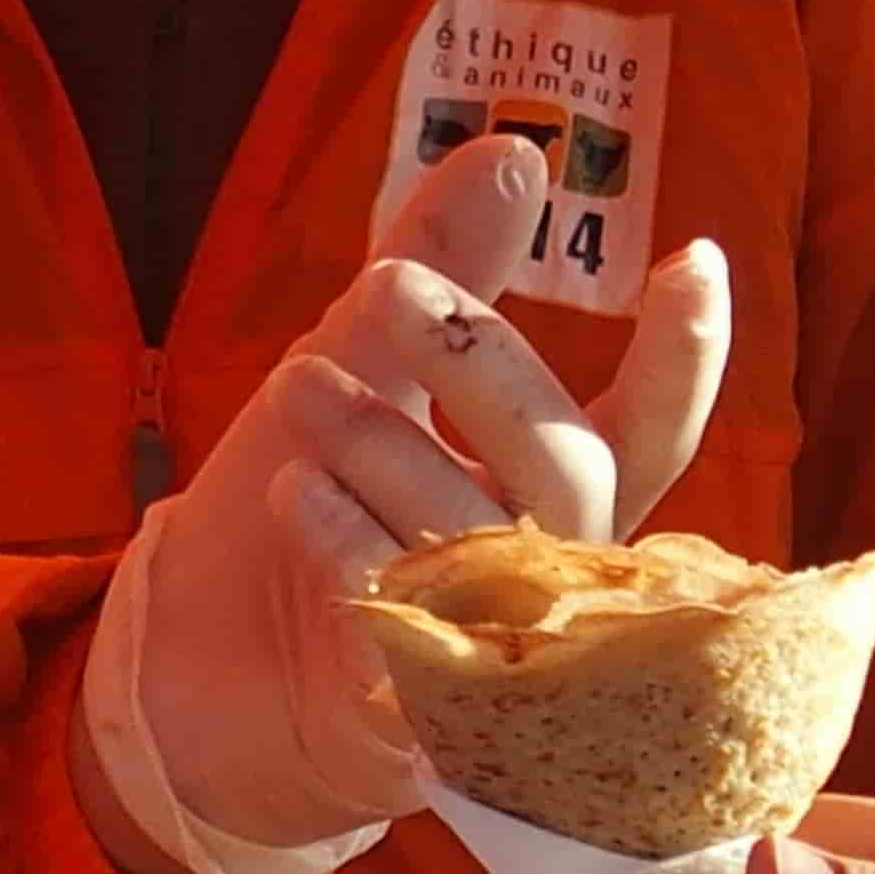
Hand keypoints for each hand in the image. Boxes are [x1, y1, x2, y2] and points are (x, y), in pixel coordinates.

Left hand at [74, 134, 731, 873]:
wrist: (181, 669)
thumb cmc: (300, 505)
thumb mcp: (359, 362)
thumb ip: (442, 269)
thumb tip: (521, 157)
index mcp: (551, 486)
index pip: (652, 427)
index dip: (685, 356)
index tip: (693, 256)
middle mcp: (546, 568)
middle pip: (572, 468)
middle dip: (484, 368)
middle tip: (388, 286)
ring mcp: (490, 646)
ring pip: (486, 534)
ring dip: (387, 442)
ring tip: (301, 383)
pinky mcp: (420, 716)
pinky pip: (411, 615)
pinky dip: (353, 538)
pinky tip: (300, 489)